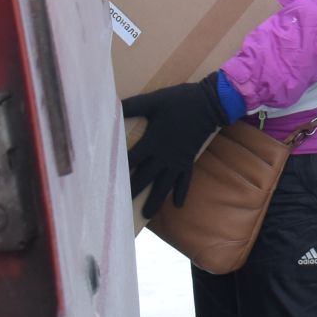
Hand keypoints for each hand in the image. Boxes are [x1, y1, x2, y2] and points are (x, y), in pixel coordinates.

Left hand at [121, 74, 231, 217]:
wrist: (210, 103)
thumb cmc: (179, 101)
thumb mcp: (153, 101)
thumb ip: (132, 106)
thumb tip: (110, 106)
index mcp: (152, 141)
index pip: (131, 159)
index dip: (119, 167)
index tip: (106, 178)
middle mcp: (164, 156)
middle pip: (144, 177)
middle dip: (132, 190)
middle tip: (120, 205)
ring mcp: (177, 160)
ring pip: (164, 184)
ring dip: (155, 200)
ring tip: (146, 215)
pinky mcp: (188, 160)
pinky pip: (185, 180)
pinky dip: (181, 192)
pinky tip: (177, 205)